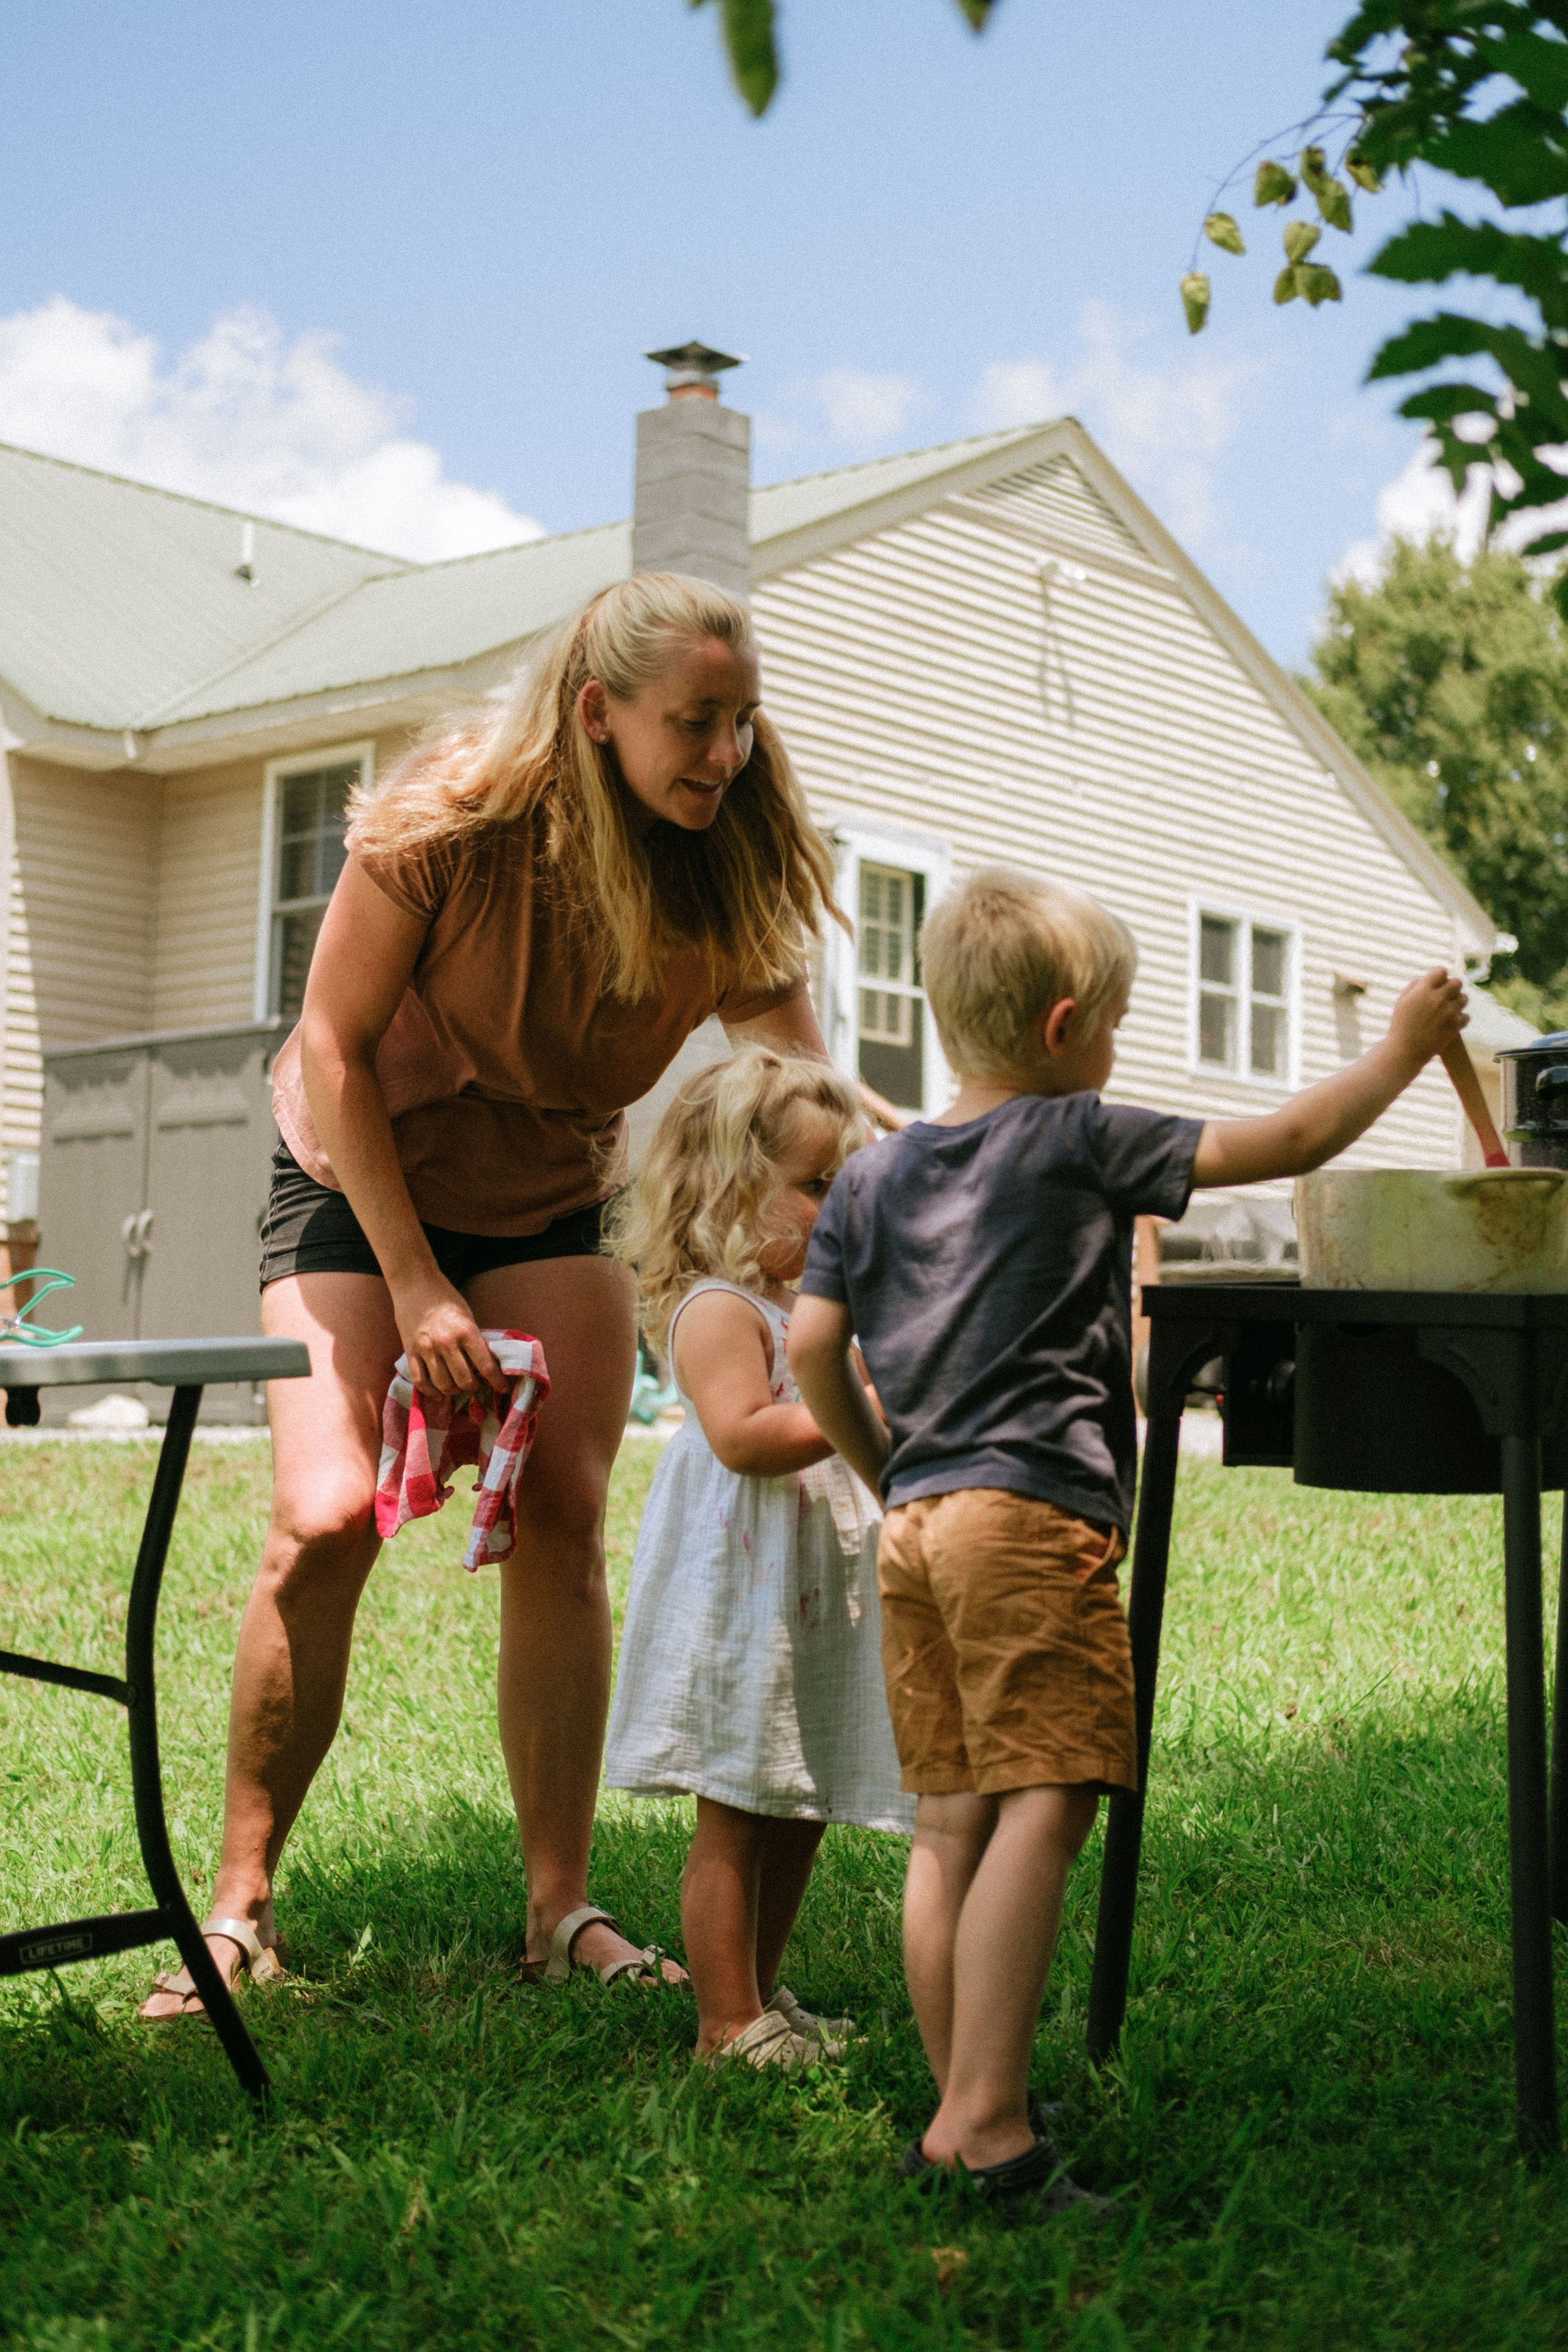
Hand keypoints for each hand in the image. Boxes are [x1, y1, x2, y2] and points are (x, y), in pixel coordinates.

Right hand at [392, 1273, 502, 1395]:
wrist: (415, 1284)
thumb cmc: (445, 1298)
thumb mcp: (468, 1316)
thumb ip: (474, 1340)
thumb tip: (484, 1364)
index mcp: (466, 1332)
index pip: (486, 1366)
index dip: (497, 1382)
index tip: (502, 1388)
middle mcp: (447, 1343)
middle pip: (464, 1380)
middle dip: (474, 1387)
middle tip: (476, 1385)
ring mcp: (427, 1349)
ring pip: (443, 1384)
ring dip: (453, 1391)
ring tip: (457, 1387)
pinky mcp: (410, 1352)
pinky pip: (420, 1381)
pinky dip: (430, 1392)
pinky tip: (437, 1393)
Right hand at [1387, 968, 1467, 1069]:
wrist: (1406, 1050)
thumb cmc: (1401, 1024)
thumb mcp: (1402, 1001)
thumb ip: (1416, 985)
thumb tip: (1430, 978)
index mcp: (1423, 990)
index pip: (1442, 971)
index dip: (1438, 976)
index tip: (1435, 984)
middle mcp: (1438, 999)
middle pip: (1457, 982)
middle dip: (1451, 987)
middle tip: (1443, 996)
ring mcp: (1449, 1012)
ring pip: (1464, 998)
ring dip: (1456, 1002)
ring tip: (1446, 1010)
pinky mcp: (1456, 1026)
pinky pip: (1466, 1016)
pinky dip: (1459, 1018)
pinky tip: (1449, 1022)